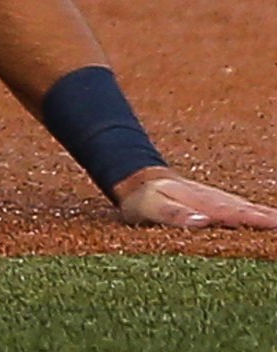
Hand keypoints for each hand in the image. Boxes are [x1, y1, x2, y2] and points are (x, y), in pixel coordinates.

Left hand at [116, 169, 276, 229]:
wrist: (137, 180)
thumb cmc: (144, 198)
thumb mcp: (152, 206)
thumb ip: (175, 213)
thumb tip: (203, 220)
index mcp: (203, 203)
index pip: (236, 214)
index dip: (258, 221)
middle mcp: (214, 200)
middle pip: (248, 211)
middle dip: (270, 219)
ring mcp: (216, 200)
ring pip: (246, 208)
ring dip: (266, 216)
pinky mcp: (214, 204)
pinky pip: (240, 209)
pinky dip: (256, 214)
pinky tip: (266, 219)